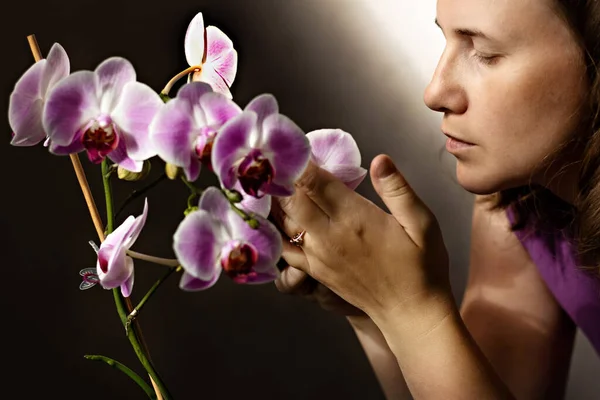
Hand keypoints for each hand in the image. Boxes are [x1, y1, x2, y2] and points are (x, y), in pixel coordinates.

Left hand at [271, 154, 451, 322]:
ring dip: (276, 198)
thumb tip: (380, 159)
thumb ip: (398, 190)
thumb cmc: (422, 267)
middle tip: (279, 156)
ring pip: (283, 221)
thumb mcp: (422, 224)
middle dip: (283, 175)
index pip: (314, 182)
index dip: (300, 161)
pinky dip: (276, 228)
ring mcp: (317, 256)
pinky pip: (284, 246)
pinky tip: (275, 215)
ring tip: (273, 178)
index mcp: (354, 219)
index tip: (296, 144)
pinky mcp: (314, 270)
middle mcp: (329, 237)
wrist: (411, 313)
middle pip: (291, 198)